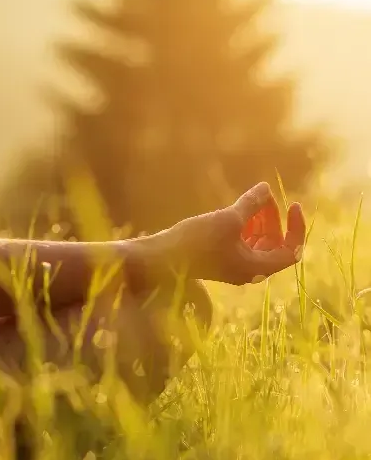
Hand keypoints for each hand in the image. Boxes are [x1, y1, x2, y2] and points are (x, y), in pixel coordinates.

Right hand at [158, 182, 305, 285]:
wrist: (162, 258)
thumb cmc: (196, 242)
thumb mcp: (228, 219)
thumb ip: (251, 204)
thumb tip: (267, 188)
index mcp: (256, 268)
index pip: (291, 251)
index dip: (297, 227)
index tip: (293, 205)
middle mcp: (249, 270)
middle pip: (275, 244)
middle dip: (273, 218)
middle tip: (264, 196)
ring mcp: (234, 265)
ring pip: (258, 242)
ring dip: (260, 220)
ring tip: (253, 199)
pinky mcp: (221, 259)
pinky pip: (243, 242)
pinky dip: (246, 226)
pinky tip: (239, 209)